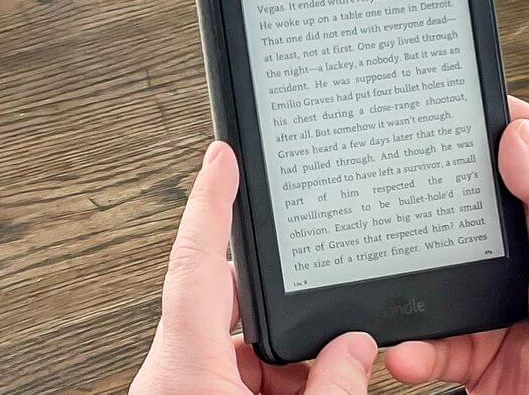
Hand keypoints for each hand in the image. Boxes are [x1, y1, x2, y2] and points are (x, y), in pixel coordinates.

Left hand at [131, 142, 378, 394]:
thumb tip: (355, 348)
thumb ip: (332, 386)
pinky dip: (271, 379)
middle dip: (279, 306)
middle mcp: (173, 372)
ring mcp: (179, 386)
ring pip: (234, 342)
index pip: (195, 261)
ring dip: (282, 358)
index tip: (221, 157)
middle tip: (321, 313)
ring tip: (320, 384)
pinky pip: (230, 370)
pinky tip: (304, 394)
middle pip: (225, 303)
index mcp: (185, 368)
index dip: (210, 202)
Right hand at [385, 97, 528, 393]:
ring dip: (413, 288)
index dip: (500, 124)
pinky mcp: (490, 360)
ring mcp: (511, 311)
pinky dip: (416, 349)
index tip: (454, 103)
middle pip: (473, 218)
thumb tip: (517, 132)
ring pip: (445, 284)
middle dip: (431, 209)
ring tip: (383, 284)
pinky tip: (406, 349)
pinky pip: (439, 347)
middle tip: (390, 194)